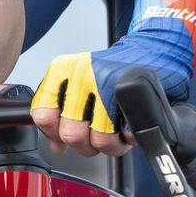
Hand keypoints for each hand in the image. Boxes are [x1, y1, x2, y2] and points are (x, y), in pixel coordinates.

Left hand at [32, 0, 195, 158]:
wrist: (152, 51)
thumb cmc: (114, 72)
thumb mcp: (79, 86)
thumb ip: (63, 113)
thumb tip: (55, 145)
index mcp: (62, 70)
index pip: (43, 114)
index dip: (54, 135)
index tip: (63, 138)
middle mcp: (81, 72)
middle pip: (71, 133)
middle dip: (87, 146)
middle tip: (97, 137)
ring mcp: (105, 80)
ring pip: (99, 139)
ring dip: (111, 146)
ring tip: (116, 134)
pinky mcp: (128, 90)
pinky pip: (123, 134)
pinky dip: (128, 139)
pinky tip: (128, 130)